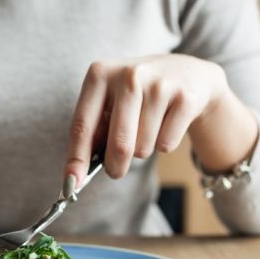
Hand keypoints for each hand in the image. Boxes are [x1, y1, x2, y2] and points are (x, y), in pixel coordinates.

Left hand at [64, 54, 256, 188]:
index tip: (71, 185)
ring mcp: (160, 85)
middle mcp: (129, 75)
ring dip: (143, 149)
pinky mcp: (185, 99)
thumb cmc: (138, 95)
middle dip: (115, 166)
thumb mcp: (110, 101)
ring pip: (143, 148)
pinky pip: (166, 145)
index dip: (76, 159)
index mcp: (100, 74)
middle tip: (116, 170)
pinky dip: (164, 143)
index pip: (82, 126)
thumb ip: (93, 132)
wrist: (188, 73)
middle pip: (119, 144)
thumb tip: (76, 175)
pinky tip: (167, 123)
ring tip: (148, 127)